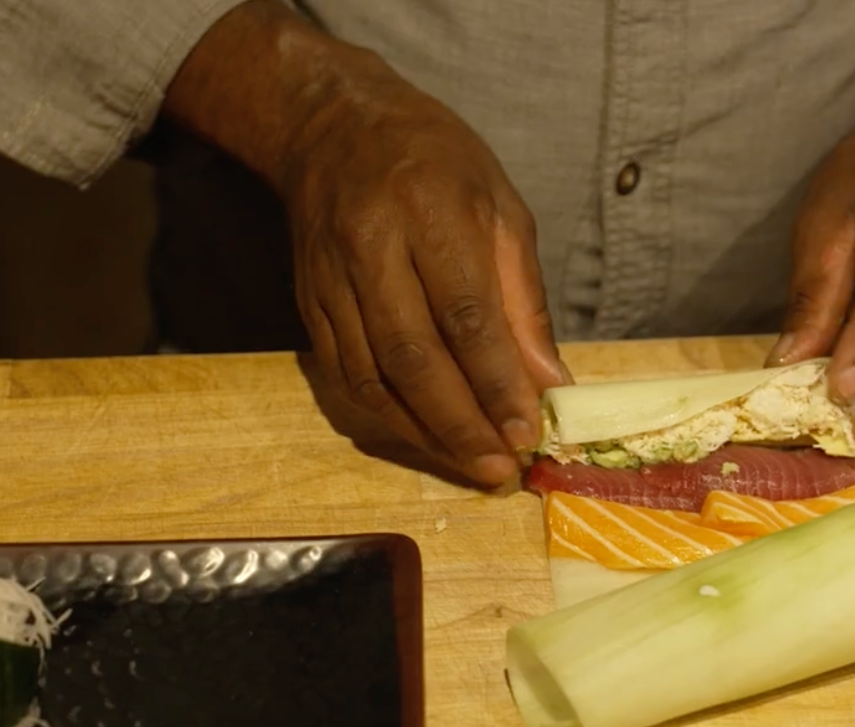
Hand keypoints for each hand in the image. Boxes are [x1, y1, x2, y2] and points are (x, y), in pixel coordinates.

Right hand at [161, 2, 566, 487]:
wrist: (330, 126)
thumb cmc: (434, 160)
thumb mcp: (499, 205)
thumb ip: (523, 297)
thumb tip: (548, 382)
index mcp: (429, 211)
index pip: (466, 315)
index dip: (496, 383)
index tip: (528, 433)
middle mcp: (371, 247)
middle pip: (413, 356)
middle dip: (461, 424)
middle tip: (500, 471)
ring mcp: (329, 279)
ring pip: (371, 376)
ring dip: (423, 435)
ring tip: (470, 468)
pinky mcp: (306, 304)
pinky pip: (342, 376)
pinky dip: (385, 418)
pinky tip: (424, 441)